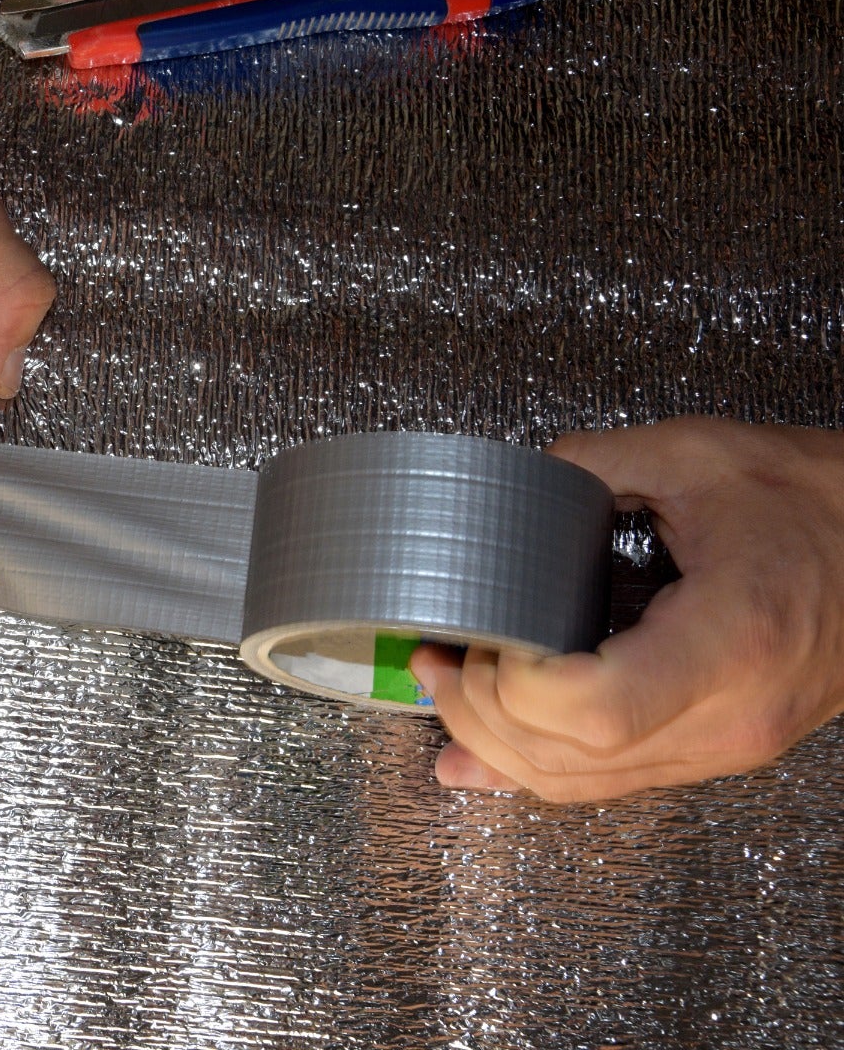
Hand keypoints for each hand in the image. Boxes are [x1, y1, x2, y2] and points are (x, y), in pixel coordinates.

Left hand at [410, 418, 843, 801]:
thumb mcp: (701, 455)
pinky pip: (607, 781)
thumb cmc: (823, 504)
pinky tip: (476, 754)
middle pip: (571, 759)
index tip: (478, 636)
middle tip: (435, 654)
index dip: (515, 686)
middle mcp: (728, 714)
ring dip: (494, 744)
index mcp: (731, 641)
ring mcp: (722, 744)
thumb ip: (593, 463)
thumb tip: (512, 486)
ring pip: (580, 786)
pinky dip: (531, 766)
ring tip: (442, 685)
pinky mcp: (711, 746)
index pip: (597, 710)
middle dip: (479, 712)